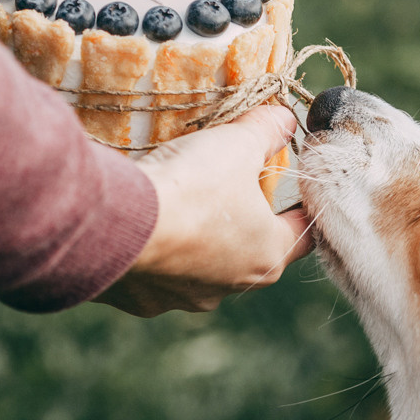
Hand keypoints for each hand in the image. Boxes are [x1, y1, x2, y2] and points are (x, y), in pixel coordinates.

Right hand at [95, 105, 312, 315]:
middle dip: (241, 220)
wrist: (117, 223)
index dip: (299, 204)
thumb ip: (267, 130)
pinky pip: (155, 276)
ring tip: (178, 208)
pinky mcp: (143, 302)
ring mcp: (185, 299)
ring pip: (200, 268)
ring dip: (195, 242)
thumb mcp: (237, 144)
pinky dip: (153, 254)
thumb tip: (285, 118)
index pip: (302, 231)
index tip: (290, 186)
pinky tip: (141, 229)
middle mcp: (232, 287)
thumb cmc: (192, 186)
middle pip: (248, 249)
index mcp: (269, 256)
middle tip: (227, 189)